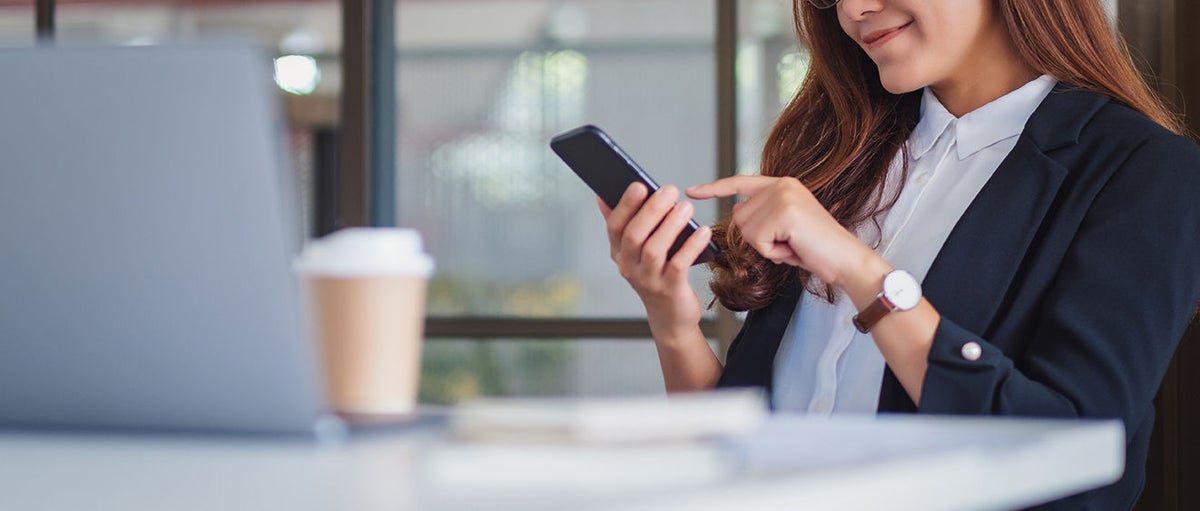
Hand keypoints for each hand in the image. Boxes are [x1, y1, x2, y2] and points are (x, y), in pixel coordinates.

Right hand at [598, 183, 712, 334]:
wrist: (671, 316)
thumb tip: (603, 196)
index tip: (639, 184)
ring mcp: (648, 280)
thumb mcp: (636, 251)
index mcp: (619, 253)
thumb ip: (623, 224)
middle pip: (634, 236)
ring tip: (686, 207)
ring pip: (654, 250)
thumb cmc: (657, 274)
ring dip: (670, 225)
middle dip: (651, 210)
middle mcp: (629, 267)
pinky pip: (678, 265)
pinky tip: (703, 231)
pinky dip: (691, 247)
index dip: (625, 205)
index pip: (614, 226)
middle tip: (669, 190)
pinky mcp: (670, 290)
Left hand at [686, 175, 868, 286]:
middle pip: (739, 217)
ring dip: (766, 247)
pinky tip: (794, 248)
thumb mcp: (784, 227)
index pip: (739, 183)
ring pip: (747, 231)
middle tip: (788, 242)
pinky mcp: (784, 213)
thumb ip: (762, 216)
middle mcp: (782, 185)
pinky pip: (759, 241)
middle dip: (758, 239)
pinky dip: (773, 253)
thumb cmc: (816, 248)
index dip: (714, 188)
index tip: (692, 190)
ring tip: (792, 245)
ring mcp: (783, 196)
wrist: (845, 259)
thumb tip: (737, 213)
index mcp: (781, 184)